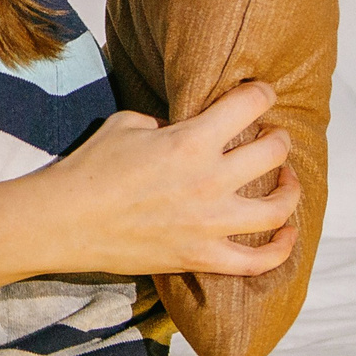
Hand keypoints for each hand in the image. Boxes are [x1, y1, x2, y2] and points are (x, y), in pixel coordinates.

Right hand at [0, 80, 300, 286]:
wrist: (65, 221)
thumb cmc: (90, 167)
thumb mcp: (127, 124)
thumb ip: (166, 123)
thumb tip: (186, 130)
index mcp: (191, 140)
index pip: (249, 106)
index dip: (262, 94)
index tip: (263, 94)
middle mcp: (210, 180)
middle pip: (273, 153)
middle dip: (278, 139)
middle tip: (272, 137)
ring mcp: (210, 223)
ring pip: (277, 209)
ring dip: (289, 189)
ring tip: (286, 180)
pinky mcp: (202, 257)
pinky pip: (258, 261)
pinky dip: (281, 248)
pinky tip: (287, 231)